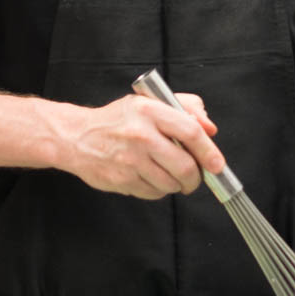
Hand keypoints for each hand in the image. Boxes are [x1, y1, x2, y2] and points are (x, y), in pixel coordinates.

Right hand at [63, 92, 223, 199]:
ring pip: (170, 183)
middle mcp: (140, 134)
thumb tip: (210, 129)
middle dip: (196, 177)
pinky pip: (153, 193)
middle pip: (184, 165)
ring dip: (177, 184)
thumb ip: (185, 108)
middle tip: (195, 177)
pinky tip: (151, 178)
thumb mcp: (150, 102)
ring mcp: (129, 159)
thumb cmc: (119, 120)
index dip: (209, 151)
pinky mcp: (121, 179)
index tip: (217, 164)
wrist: (77, 137)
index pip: (190, 131)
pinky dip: (159, 190)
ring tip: (169, 174)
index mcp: (150, 110)